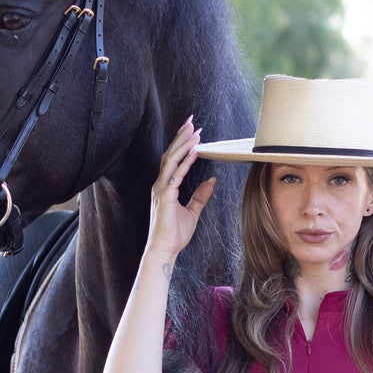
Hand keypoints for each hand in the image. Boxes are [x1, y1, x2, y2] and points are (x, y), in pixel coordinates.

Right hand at [146, 117, 215, 257]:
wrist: (165, 250)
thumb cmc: (174, 234)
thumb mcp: (192, 212)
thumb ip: (200, 196)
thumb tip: (211, 181)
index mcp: (165, 187)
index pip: (172, 160)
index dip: (181, 144)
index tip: (190, 130)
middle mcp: (160, 185)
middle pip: (170, 155)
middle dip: (180, 137)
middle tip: (191, 122)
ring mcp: (161, 190)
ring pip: (171, 161)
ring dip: (183, 145)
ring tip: (194, 132)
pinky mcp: (165, 197)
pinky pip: (175, 175)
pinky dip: (185, 162)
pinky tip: (194, 152)